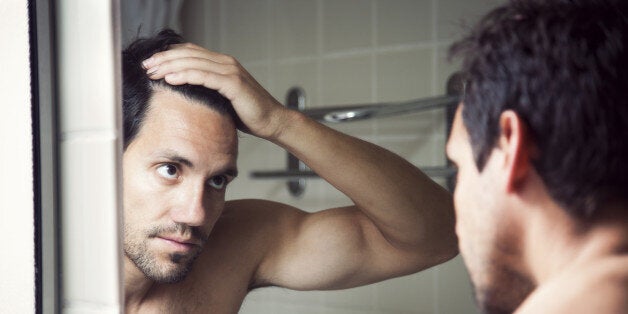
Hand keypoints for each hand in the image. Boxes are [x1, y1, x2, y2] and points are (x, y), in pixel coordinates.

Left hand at [142, 43, 289, 139]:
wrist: (271, 121)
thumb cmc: (247, 114)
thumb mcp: (222, 99)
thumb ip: (207, 90)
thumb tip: (183, 93)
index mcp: (222, 64)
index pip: (191, 52)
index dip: (169, 55)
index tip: (151, 63)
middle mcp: (226, 63)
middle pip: (189, 54)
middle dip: (164, 59)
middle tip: (146, 65)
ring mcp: (230, 71)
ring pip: (193, 63)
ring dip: (170, 66)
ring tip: (152, 71)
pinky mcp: (233, 83)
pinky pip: (204, 76)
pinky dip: (185, 75)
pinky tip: (170, 78)